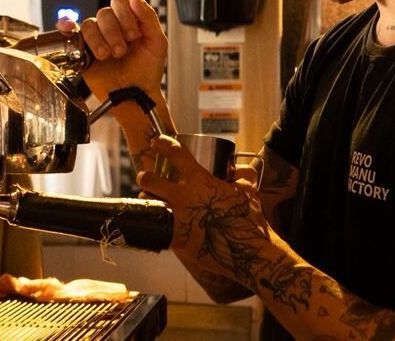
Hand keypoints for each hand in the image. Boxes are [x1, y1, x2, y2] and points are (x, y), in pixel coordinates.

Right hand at [58, 0, 166, 100]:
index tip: (134, 34)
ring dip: (99, 40)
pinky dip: (66, 25)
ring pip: (89, 24)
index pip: (120, 2)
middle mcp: (112, 28)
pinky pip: (71, 33)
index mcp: (129, 21)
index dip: (125, 15)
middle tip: (122, 51)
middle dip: (114, 32)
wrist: (136, 96)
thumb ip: (148, 16)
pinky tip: (68, 26)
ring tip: (108, 56)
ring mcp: (97, 39)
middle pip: (104, 12)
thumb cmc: (147, 72)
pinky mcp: (82, 51)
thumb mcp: (157, 42)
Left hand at [137, 135, 270, 285]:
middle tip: (145, 177)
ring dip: (146, 199)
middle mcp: (183, 196)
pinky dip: (156, 223)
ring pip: (147, 202)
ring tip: (149, 200)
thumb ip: (243, 175)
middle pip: (150, 180)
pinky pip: (157, 226)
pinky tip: (158, 223)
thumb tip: (238, 168)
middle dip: (144, 177)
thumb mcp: (249, 191)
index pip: (175, 154)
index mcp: (199, 180)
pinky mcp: (174, 239)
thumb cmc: (249, 220)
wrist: (247, 253)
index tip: (156, 142)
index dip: (163, 144)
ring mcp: (176, 218)